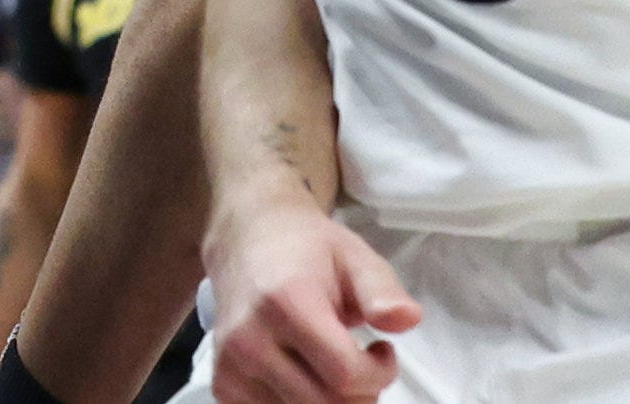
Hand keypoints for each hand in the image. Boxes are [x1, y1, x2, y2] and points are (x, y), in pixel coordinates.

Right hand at [203, 199, 415, 403]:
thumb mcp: (355, 256)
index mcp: (285, 303)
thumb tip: (407, 319)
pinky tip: (305, 375)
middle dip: (361, 393)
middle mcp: (250, 339)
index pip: (345, 375)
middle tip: (364, 363)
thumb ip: (382, 291)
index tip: (383, 350)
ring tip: (334, 365)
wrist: (246, 241)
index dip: (380, 373)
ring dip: (331, 401)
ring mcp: (231, 366)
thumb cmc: (308, 250)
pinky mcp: (223, 385)